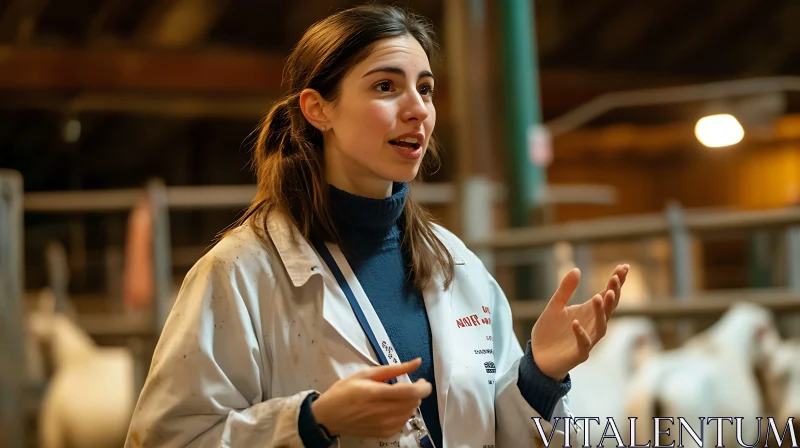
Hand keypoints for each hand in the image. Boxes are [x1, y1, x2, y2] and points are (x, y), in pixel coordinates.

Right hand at [311, 358, 431, 438]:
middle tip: (404, 385)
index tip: (421, 380)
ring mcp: (385, 425)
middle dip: (415, 392)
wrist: (328, 417)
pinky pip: (403, 421)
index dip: (423, 386)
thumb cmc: (344, 391)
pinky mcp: (385, 433)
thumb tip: (417, 362)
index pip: (411, 392)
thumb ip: (394, 368)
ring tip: (394, 396)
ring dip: (409, 402)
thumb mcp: (366, 374)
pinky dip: (402, 413)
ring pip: (411, 412)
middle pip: (414, 402)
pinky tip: (390, 408)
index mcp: (377, 393)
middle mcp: (383, 412)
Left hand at [531, 264, 628, 380]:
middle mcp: (593, 325)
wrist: (537, 357)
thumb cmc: (549, 331)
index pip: (607, 295)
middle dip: (613, 294)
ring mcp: (588, 340)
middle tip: (615, 279)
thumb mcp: (554, 306)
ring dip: (602, 312)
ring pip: (601, 327)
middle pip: (609, 309)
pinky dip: (581, 333)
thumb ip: (565, 289)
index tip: (624, 267)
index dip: (616, 282)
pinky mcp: (578, 354)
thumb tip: (577, 269)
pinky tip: (575, 322)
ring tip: (600, 296)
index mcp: (589, 312)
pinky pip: (583, 344)